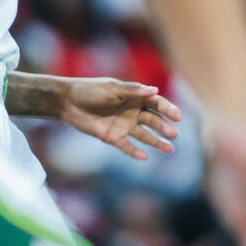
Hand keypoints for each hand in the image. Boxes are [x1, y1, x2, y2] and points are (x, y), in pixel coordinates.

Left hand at [60, 78, 181, 159]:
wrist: (68, 102)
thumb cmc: (90, 90)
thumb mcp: (112, 88)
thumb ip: (133, 90)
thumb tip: (155, 90)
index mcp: (134, 97)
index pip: (156, 103)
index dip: (168, 109)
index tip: (177, 117)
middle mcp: (132, 112)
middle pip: (153, 120)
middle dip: (164, 127)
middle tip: (174, 134)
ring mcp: (123, 125)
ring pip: (144, 135)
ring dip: (157, 141)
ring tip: (170, 149)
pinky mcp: (113, 137)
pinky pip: (127, 146)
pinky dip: (135, 151)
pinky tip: (145, 156)